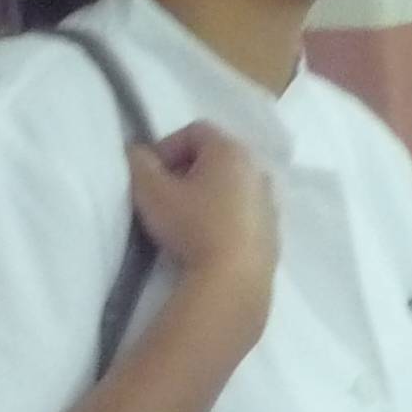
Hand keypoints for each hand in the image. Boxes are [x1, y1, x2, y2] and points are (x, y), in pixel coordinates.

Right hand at [126, 124, 276, 304]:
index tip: (151, 174)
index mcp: (231, 151)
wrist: (234, 281)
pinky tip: (208, 242)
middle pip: (216, 157)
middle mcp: (257, 169)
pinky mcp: (274, 233)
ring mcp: (270, 202)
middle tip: (165, 196)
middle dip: (186, 171)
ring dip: (208, 196)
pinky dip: (225, 219)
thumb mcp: (150, 192)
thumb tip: (138, 153)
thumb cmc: (192, 226)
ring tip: (186, 221)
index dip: (167, 146)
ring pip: (232, 187)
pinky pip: (245, 215)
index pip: (195, 131)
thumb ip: (138, 163)